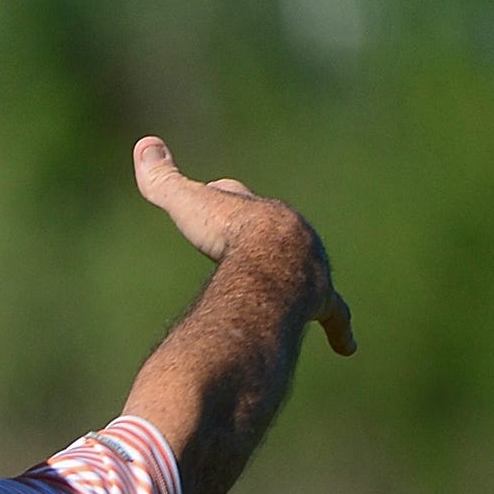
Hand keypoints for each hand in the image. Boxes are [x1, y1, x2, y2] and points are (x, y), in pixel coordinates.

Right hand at [133, 136, 352, 354]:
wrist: (273, 261)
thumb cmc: (229, 234)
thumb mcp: (188, 204)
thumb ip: (164, 180)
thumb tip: (144, 144)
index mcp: (259, 213)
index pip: (238, 196)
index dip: (225, 194)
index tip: (219, 189)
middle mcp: (292, 236)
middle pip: (276, 229)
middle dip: (265, 230)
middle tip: (254, 234)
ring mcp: (310, 269)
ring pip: (307, 268)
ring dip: (299, 271)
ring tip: (295, 282)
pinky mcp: (321, 300)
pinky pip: (334, 314)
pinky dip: (340, 329)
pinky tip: (349, 348)